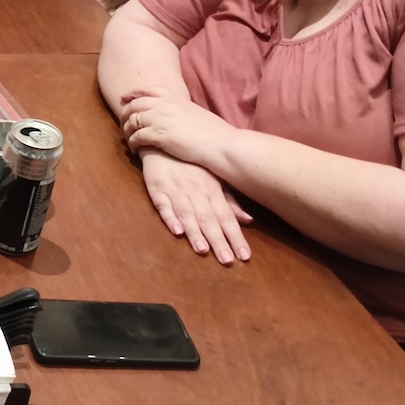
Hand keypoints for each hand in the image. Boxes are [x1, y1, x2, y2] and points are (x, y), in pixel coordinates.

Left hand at [120, 87, 236, 168]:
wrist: (223, 144)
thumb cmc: (214, 132)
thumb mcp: (195, 112)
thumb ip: (180, 110)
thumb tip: (174, 115)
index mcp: (175, 98)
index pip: (147, 90)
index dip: (132, 94)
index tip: (124, 98)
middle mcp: (164, 105)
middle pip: (134, 105)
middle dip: (124, 114)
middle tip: (122, 124)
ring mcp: (160, 119)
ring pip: (132, 121)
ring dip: (126, 131)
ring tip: (128, 140)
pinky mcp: (159, 135)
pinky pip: (136, 137)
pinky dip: (132, 143)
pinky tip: (134, 150)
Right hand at [139, 150, 252, 264]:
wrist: (164, 143)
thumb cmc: (191, 164)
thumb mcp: (213, 178)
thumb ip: (229, 200)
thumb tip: (248, 220)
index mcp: (212, 189)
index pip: (226, 217)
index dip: (235, 236)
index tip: (244, 256)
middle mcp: (196, 190)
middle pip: (209, 219)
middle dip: (218, 240)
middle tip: (227, 261)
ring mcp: (175, 189)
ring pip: (187, 213)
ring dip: (195, 232)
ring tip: (203, 250)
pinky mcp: (156, 188)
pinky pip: (162, 204)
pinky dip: (169, 217)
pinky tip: (176, 230)